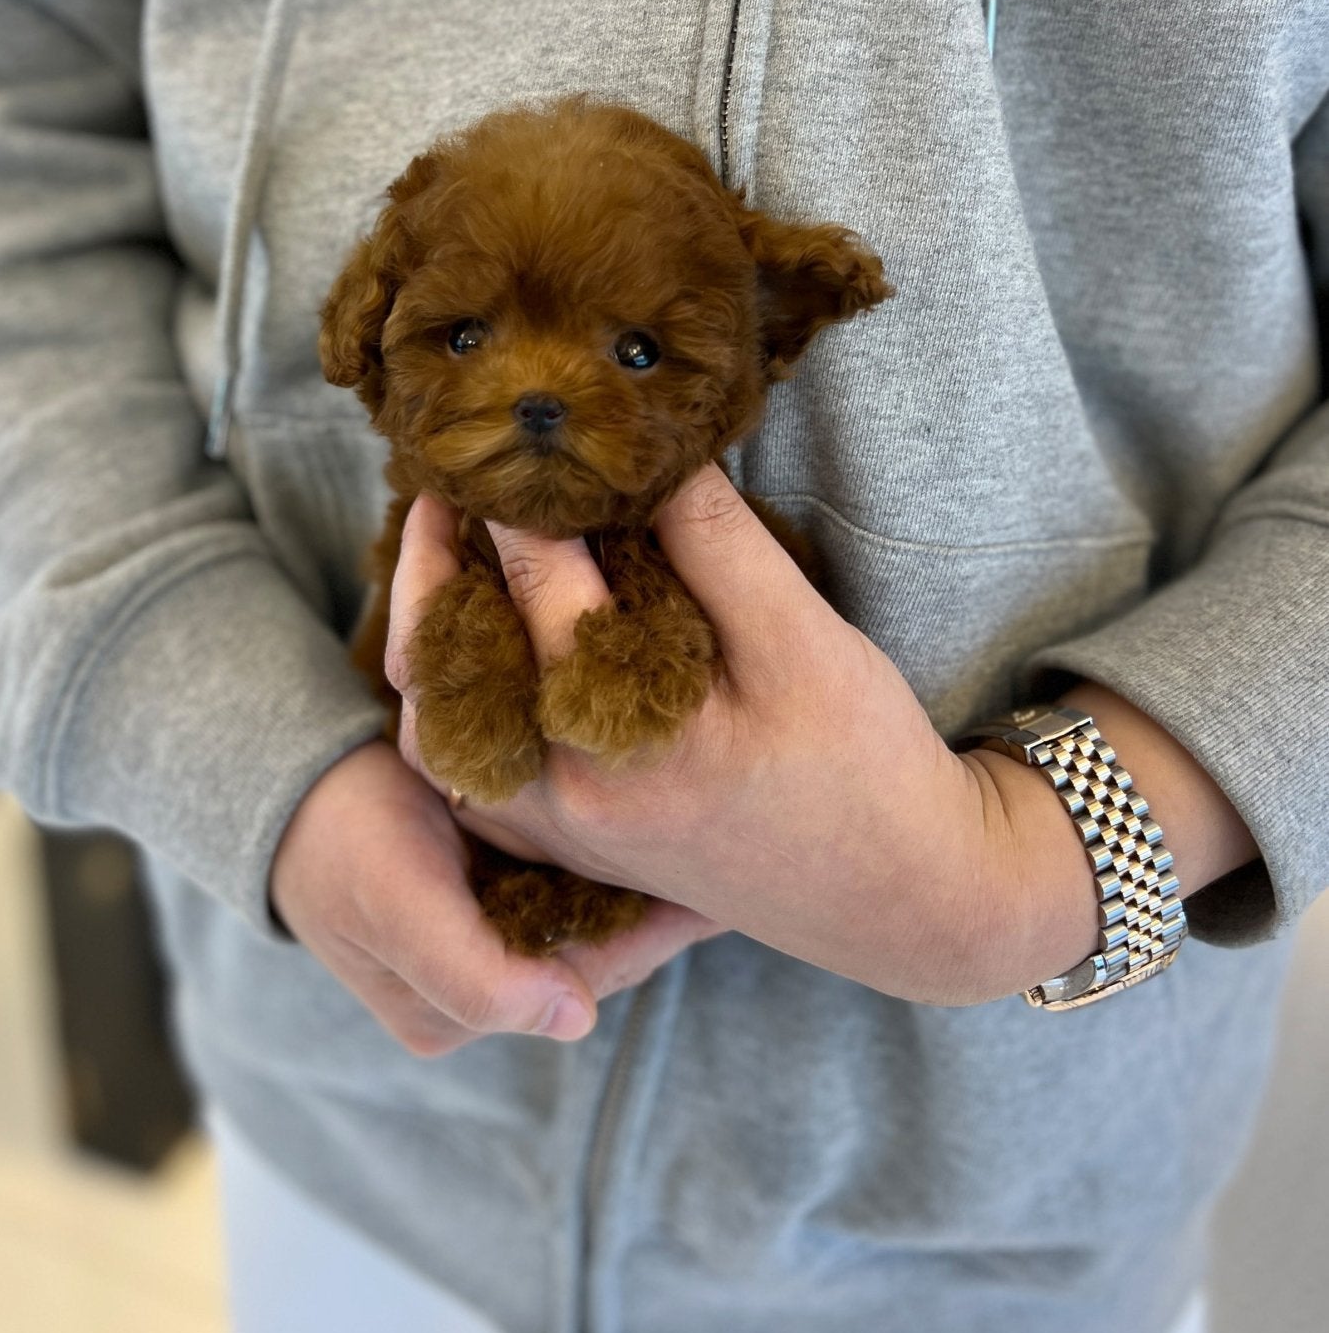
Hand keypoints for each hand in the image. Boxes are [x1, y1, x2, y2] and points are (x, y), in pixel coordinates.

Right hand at [269, 739, 716, 1055]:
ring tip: (717, 824)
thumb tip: (574, 1020)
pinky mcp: (491, 864)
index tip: (720, 889)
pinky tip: (655, 797)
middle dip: (661, 895)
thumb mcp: (399, 909)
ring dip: (644, 861)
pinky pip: (568, 857)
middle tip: (739, 846)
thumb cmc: (342, 842)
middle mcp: (483, 975)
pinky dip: (608, 832)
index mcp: (460, 1011)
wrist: (284, 771)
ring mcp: (488, 917)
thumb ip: (476, 979)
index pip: (588, 976)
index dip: (656, 932)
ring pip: (591, 896)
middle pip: (599, 939)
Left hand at [390, 470, 1128, 1005]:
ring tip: (449, 563)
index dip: (516, 501)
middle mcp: (568, 795)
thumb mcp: (804, 637)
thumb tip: (653, 453)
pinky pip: (471, 785)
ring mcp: (562, 834)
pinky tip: (479, 662)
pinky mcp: (574, 851)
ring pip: (438, 737)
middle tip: (444, 487)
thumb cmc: (863, 762)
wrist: (902, 894)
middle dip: (438, 564)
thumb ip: (718, 543)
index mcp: (620, 737)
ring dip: (429, 647)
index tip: (502, 439)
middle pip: (451, 666)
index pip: (539, 586)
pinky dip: (452, 718)